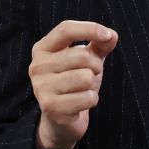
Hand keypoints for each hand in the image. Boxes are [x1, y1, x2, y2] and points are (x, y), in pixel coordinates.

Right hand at [30, 20, 117, 148]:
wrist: (61, 120)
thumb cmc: (74, 83)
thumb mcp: (86, 60)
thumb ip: (99, 45)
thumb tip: (111, 35)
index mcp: (42, 49)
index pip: (65, 29)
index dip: (89, 29)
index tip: (107, 35)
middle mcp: (37, 66)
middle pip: (81, 55)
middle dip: (96, 66)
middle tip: (91, 75)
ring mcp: (41, 87)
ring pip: (86, 77)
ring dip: (92, 85)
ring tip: (83, 89)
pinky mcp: (51, 107)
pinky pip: (87, 97)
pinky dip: (91, 100)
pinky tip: (81, 103)